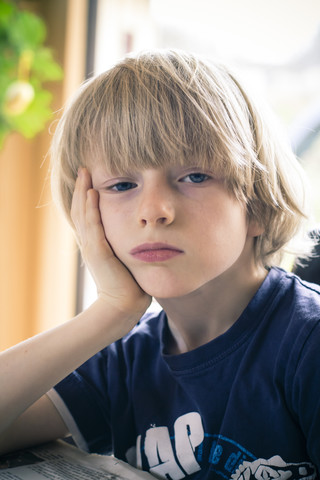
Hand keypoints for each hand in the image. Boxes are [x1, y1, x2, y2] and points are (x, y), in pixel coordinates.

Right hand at [71, 168, 150, 330]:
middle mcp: (90, 242)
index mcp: (95, 243)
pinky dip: (91, 209)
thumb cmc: (129, 283)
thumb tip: (139, 233)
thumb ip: (126, 244)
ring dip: (84, 193)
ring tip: (85, 174)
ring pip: (83, 214)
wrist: (123, 305)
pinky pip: (93, 226)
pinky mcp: (99, 252)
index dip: (86, 196)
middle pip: (80, 210)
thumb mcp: (125, 258)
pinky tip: (94, 194)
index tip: (90, 178)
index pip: (86, 214)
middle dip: (82, 189)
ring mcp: (92, 247)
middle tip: (84, 169)